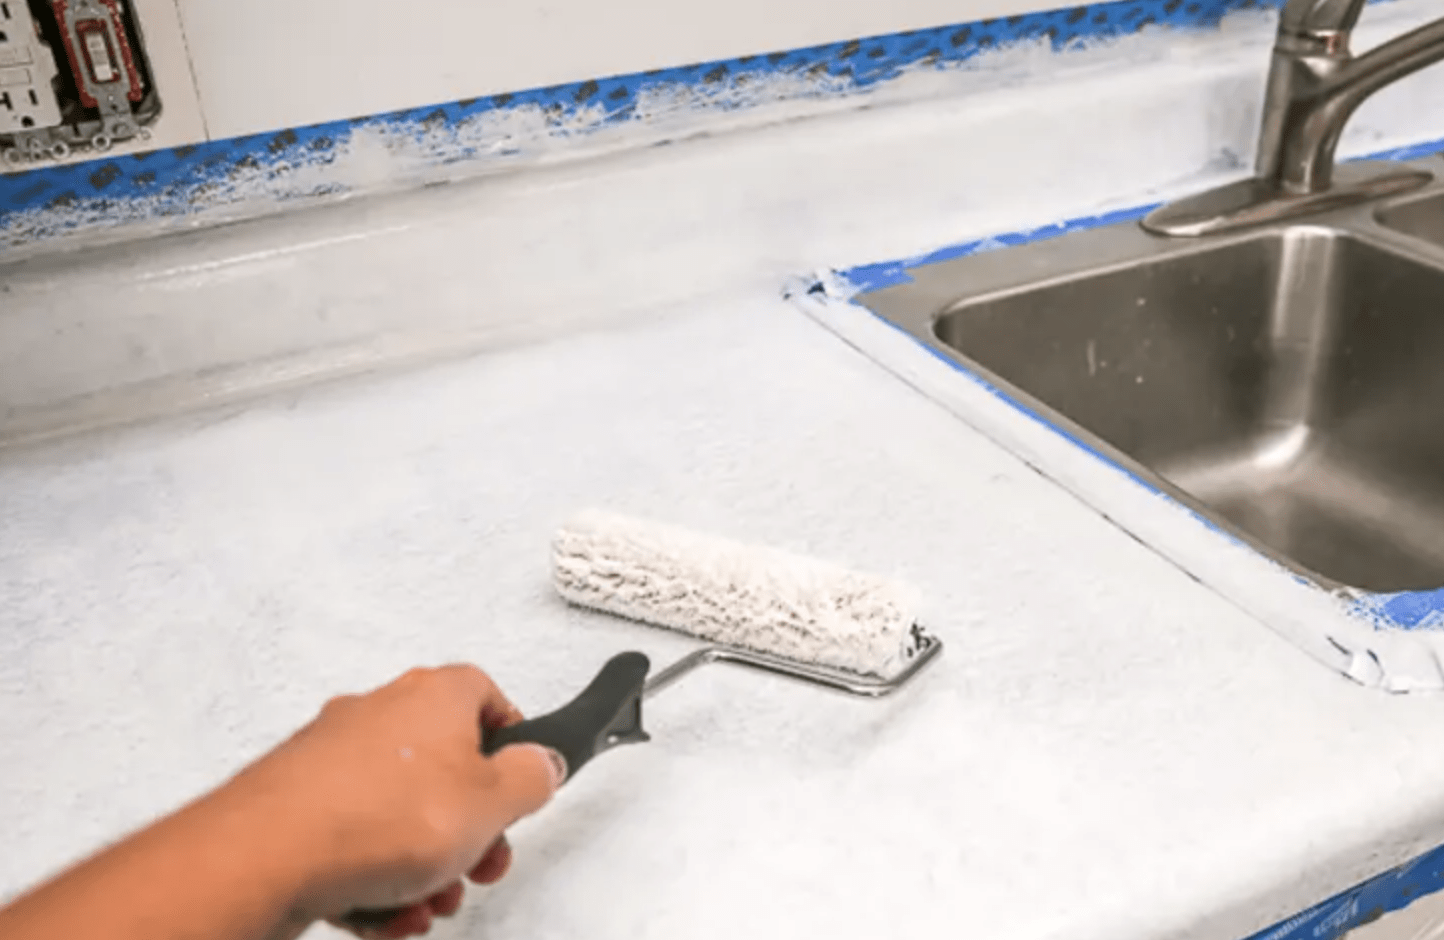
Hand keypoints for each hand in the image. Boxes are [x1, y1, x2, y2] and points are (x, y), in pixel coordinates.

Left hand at [232, 664, 564, 937]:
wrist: (270, 855)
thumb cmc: (374, 816)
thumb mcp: (492, 804)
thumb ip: (530, 779)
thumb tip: (543, 764)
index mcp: (434, 694)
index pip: (488, 696)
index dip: (511, 740)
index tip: (521, 777)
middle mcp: (381, 714)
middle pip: (445, 768)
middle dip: (467, 828)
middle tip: (478, 862)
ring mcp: (334, 757)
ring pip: (398, 813)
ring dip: (423, 863)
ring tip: (426, 899)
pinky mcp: (298, 801)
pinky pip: (354, 840)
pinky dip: (374, 876)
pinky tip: (383, 909)